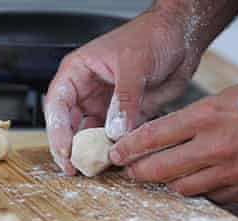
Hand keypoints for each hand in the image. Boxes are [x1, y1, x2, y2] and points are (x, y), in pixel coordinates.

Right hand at [44, 7, 200, 174]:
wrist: (180, 37)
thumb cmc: (150, 36)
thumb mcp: (134, 63)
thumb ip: (124, 98)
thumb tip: (115, 130)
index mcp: (78, 72)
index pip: (57, 103)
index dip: (57, 129)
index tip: (65, 150)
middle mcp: (86, 91)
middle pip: (68, 123)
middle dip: (69, 146)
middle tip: (73, 168)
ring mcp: (104, 104)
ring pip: (90, 133)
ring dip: (91, 150)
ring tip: (94, 168)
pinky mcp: (123, 115)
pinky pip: (114, 136)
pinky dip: (115, 148)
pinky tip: (117, 159)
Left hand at [110, 84, 237, 203]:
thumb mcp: (225, 98)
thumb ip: (192, 115)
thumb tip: (160, 129)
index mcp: (206, 117)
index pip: (152, 136)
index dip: (127, 148)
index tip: (115, 152)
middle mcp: (215, 146)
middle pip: (158, 169)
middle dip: (137, 171)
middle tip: (130, 168)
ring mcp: (229, 171)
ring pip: (180, 187)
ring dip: (167, 181)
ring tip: (164, 171)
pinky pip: (208, 196)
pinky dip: (198, 189)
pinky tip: (196, 177)